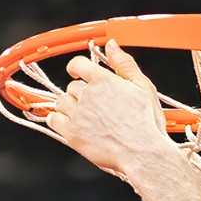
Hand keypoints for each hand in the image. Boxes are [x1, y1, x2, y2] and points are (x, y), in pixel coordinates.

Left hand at [46, 40, 170, 178]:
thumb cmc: (147, 125)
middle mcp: (88, 95)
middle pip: (71, 87)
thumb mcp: (143, 88)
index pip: (78, 64)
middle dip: (79, 95)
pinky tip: (68, 124)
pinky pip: (54, 120)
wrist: (143, 154)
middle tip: (91, 106)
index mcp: (103, 81)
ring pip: (61, 102)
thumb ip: (125, 64)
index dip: (76, 68)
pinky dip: (57, 120)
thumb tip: (112, 45)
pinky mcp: (73, 134)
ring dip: (69, 107)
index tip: (76, 73)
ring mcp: (78, 115)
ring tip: (83, 117)